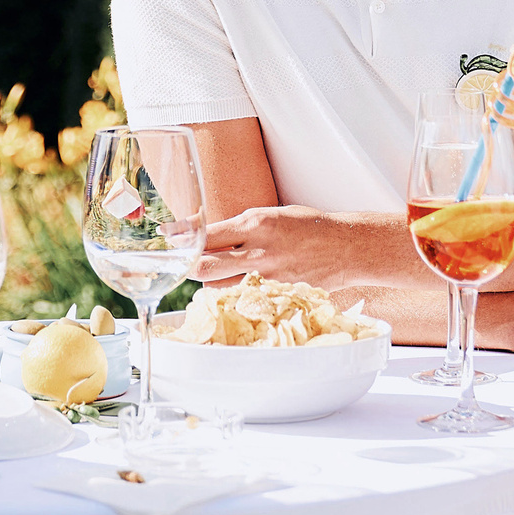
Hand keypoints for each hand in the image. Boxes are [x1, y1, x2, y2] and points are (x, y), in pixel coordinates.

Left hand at [196, 206, 420, 290]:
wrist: (345, 247)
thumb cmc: (308, 226)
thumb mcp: (271, 215)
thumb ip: (240, 227)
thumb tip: (206, 234)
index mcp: (255, 223)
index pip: (207, 234)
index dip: (183, 237)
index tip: (168, 237)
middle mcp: (258, 251)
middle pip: (205, 266)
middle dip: (188, 266)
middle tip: (182, 264)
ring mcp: (267, 277)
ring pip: (219, 288)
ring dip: (210, 283)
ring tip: (213, 277)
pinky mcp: (276, 295)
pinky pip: (244, 300)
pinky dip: (234, 297)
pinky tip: (235, 292)